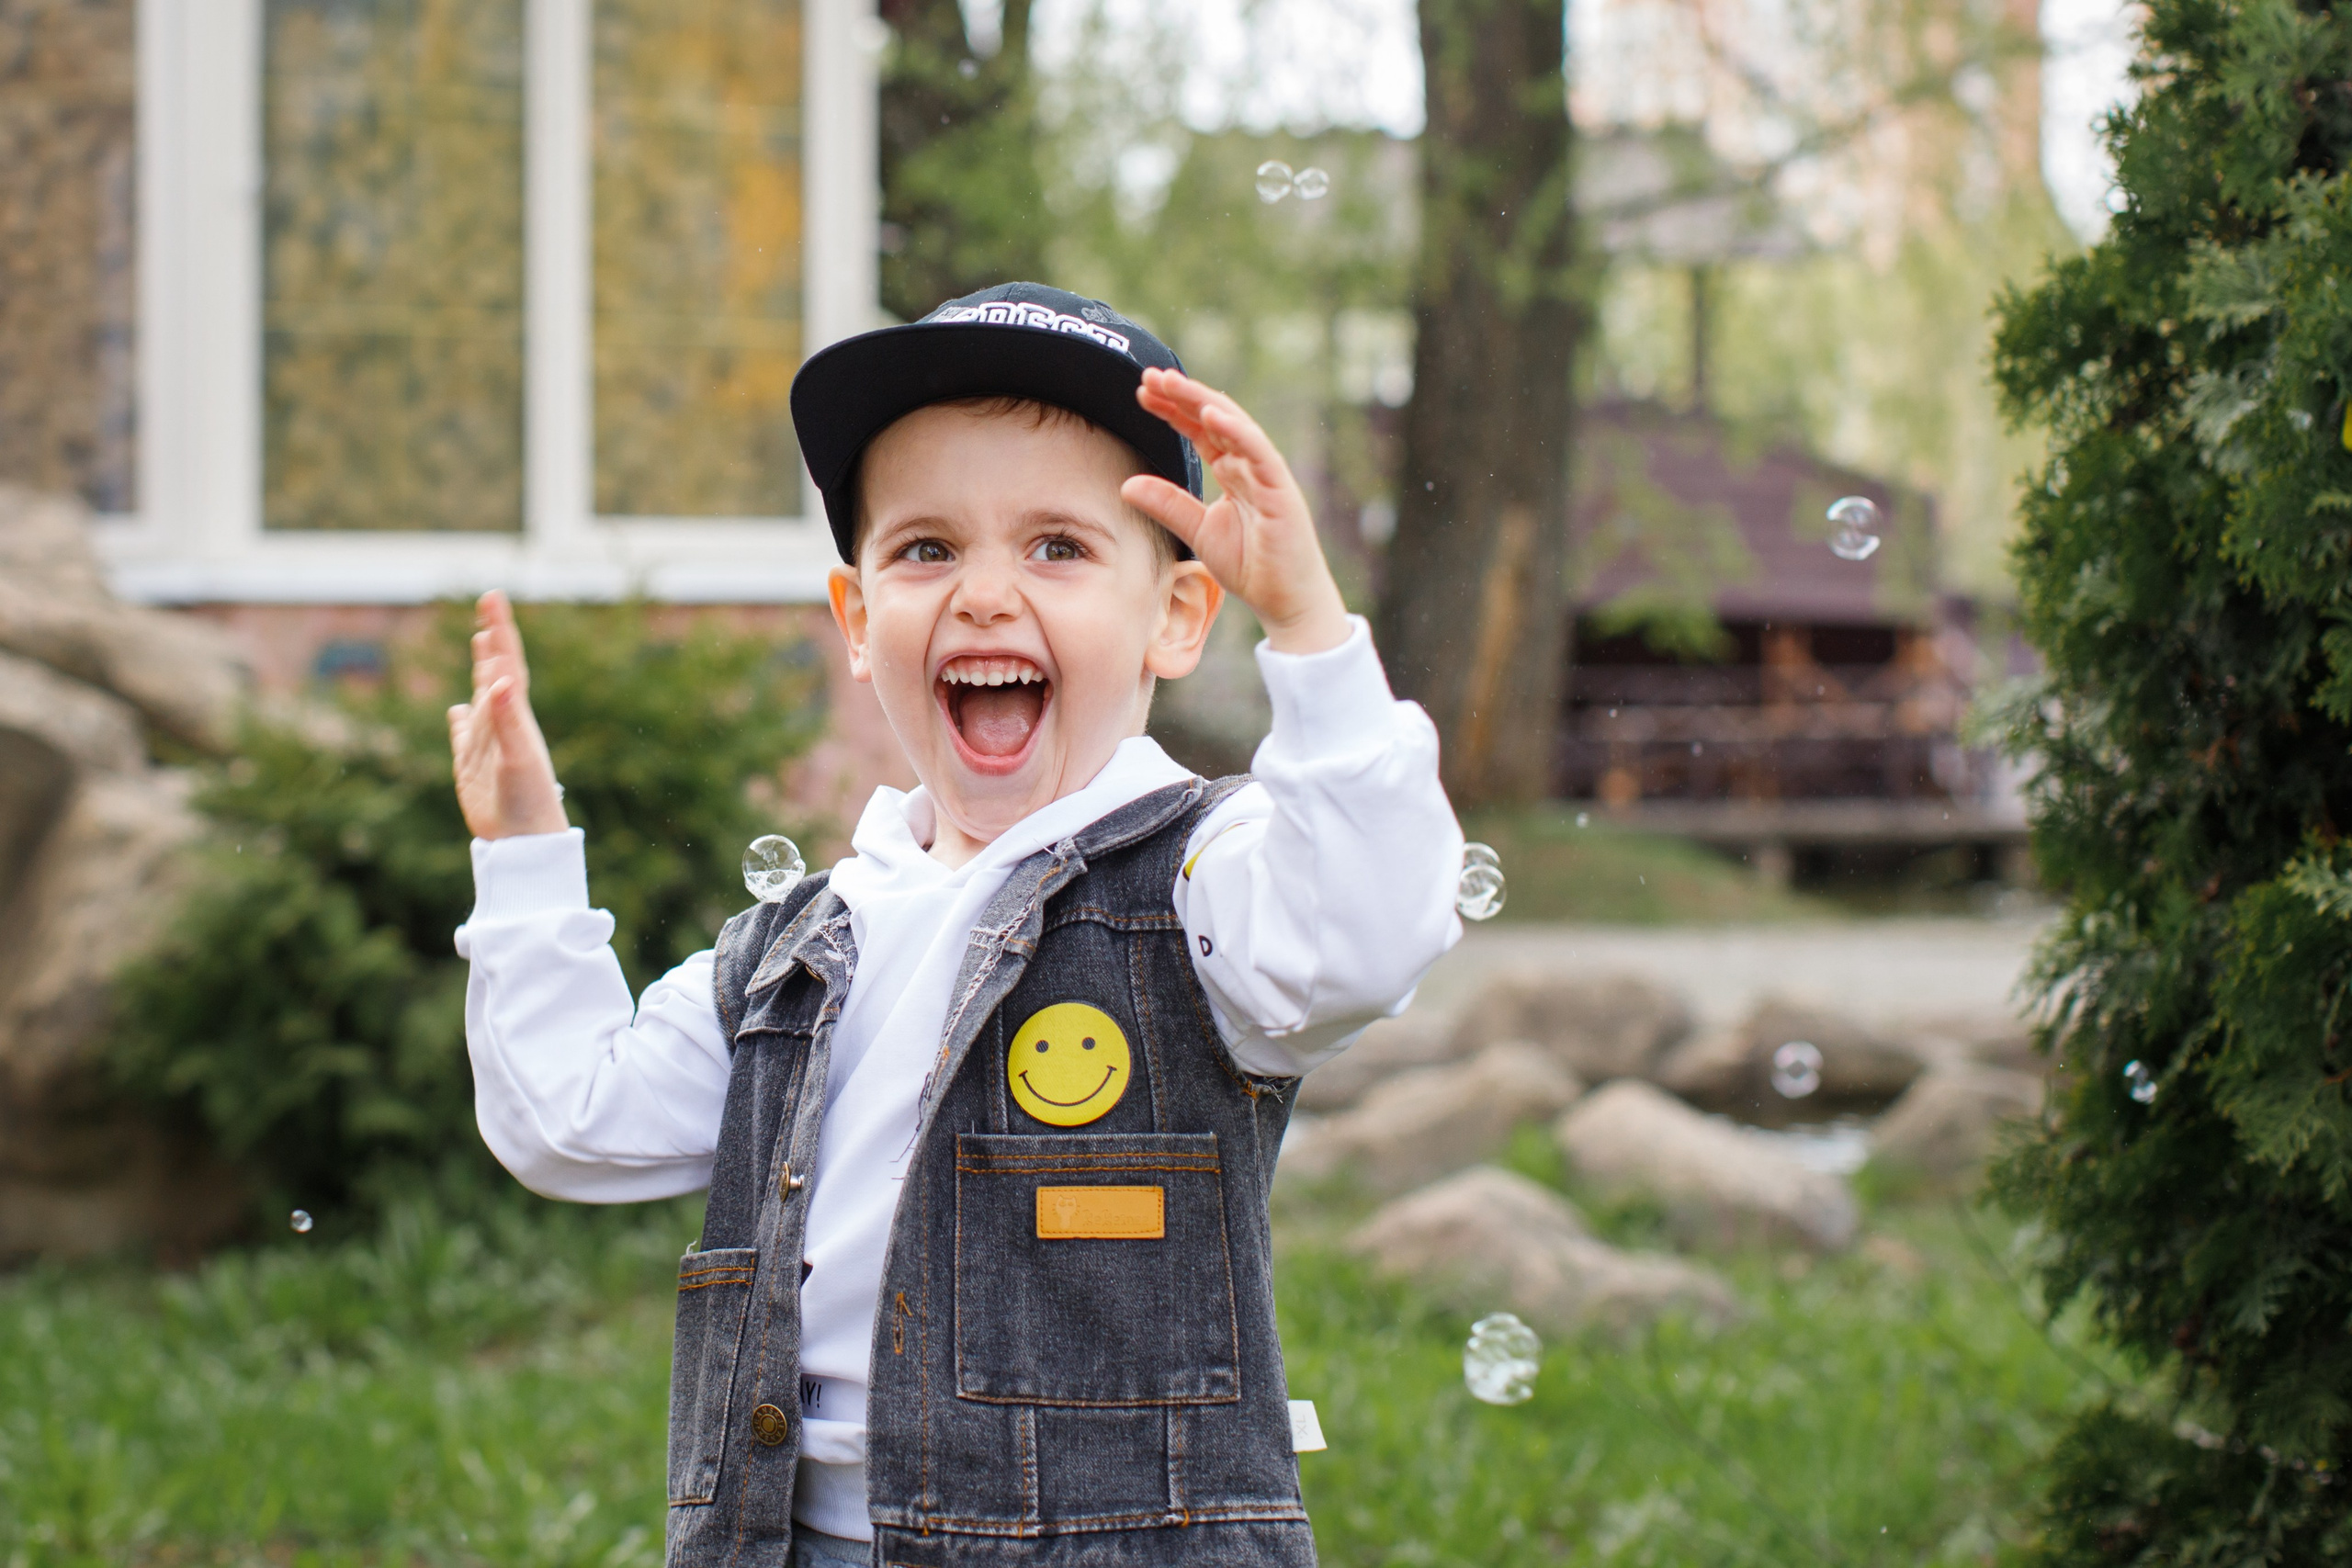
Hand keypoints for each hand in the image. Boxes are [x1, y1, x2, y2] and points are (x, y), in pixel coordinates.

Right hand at [446, 590, 568, 839]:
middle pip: (497, 671)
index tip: (493, 597)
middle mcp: (503, 724)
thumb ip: (508, 720)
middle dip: (493, 637)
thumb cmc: (528, 800)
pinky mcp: (471, 765)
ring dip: (481, 670)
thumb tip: (503, 680)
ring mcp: (487, 743)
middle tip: (489, 606)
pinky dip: (459, 718)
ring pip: (481, 697)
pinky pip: (464, 734)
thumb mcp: (518, 757)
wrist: (524, 840)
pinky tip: (457, 710)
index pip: (508, 663)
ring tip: (481, 643)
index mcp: (516, 716)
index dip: (501, 629)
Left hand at [1122, 368, 1351, 655]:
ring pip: (1235, 426)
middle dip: (1182, 396)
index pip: (1200, 431)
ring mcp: (1267, 474)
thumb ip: (1167, 505)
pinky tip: (1210, 414)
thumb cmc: (1252, 567)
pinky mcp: (1281, 490)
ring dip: (1202, 401)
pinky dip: (1236, 430)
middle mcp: (1251, 465)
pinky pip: (1258, 452)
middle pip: (1215, 419)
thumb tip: (1126, 484)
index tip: (1142, 394)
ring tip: (1171, 384)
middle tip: (1149, 376)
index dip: (1172, 410)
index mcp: (1233, 471)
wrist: (1286, 601)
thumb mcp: (1198, 531)